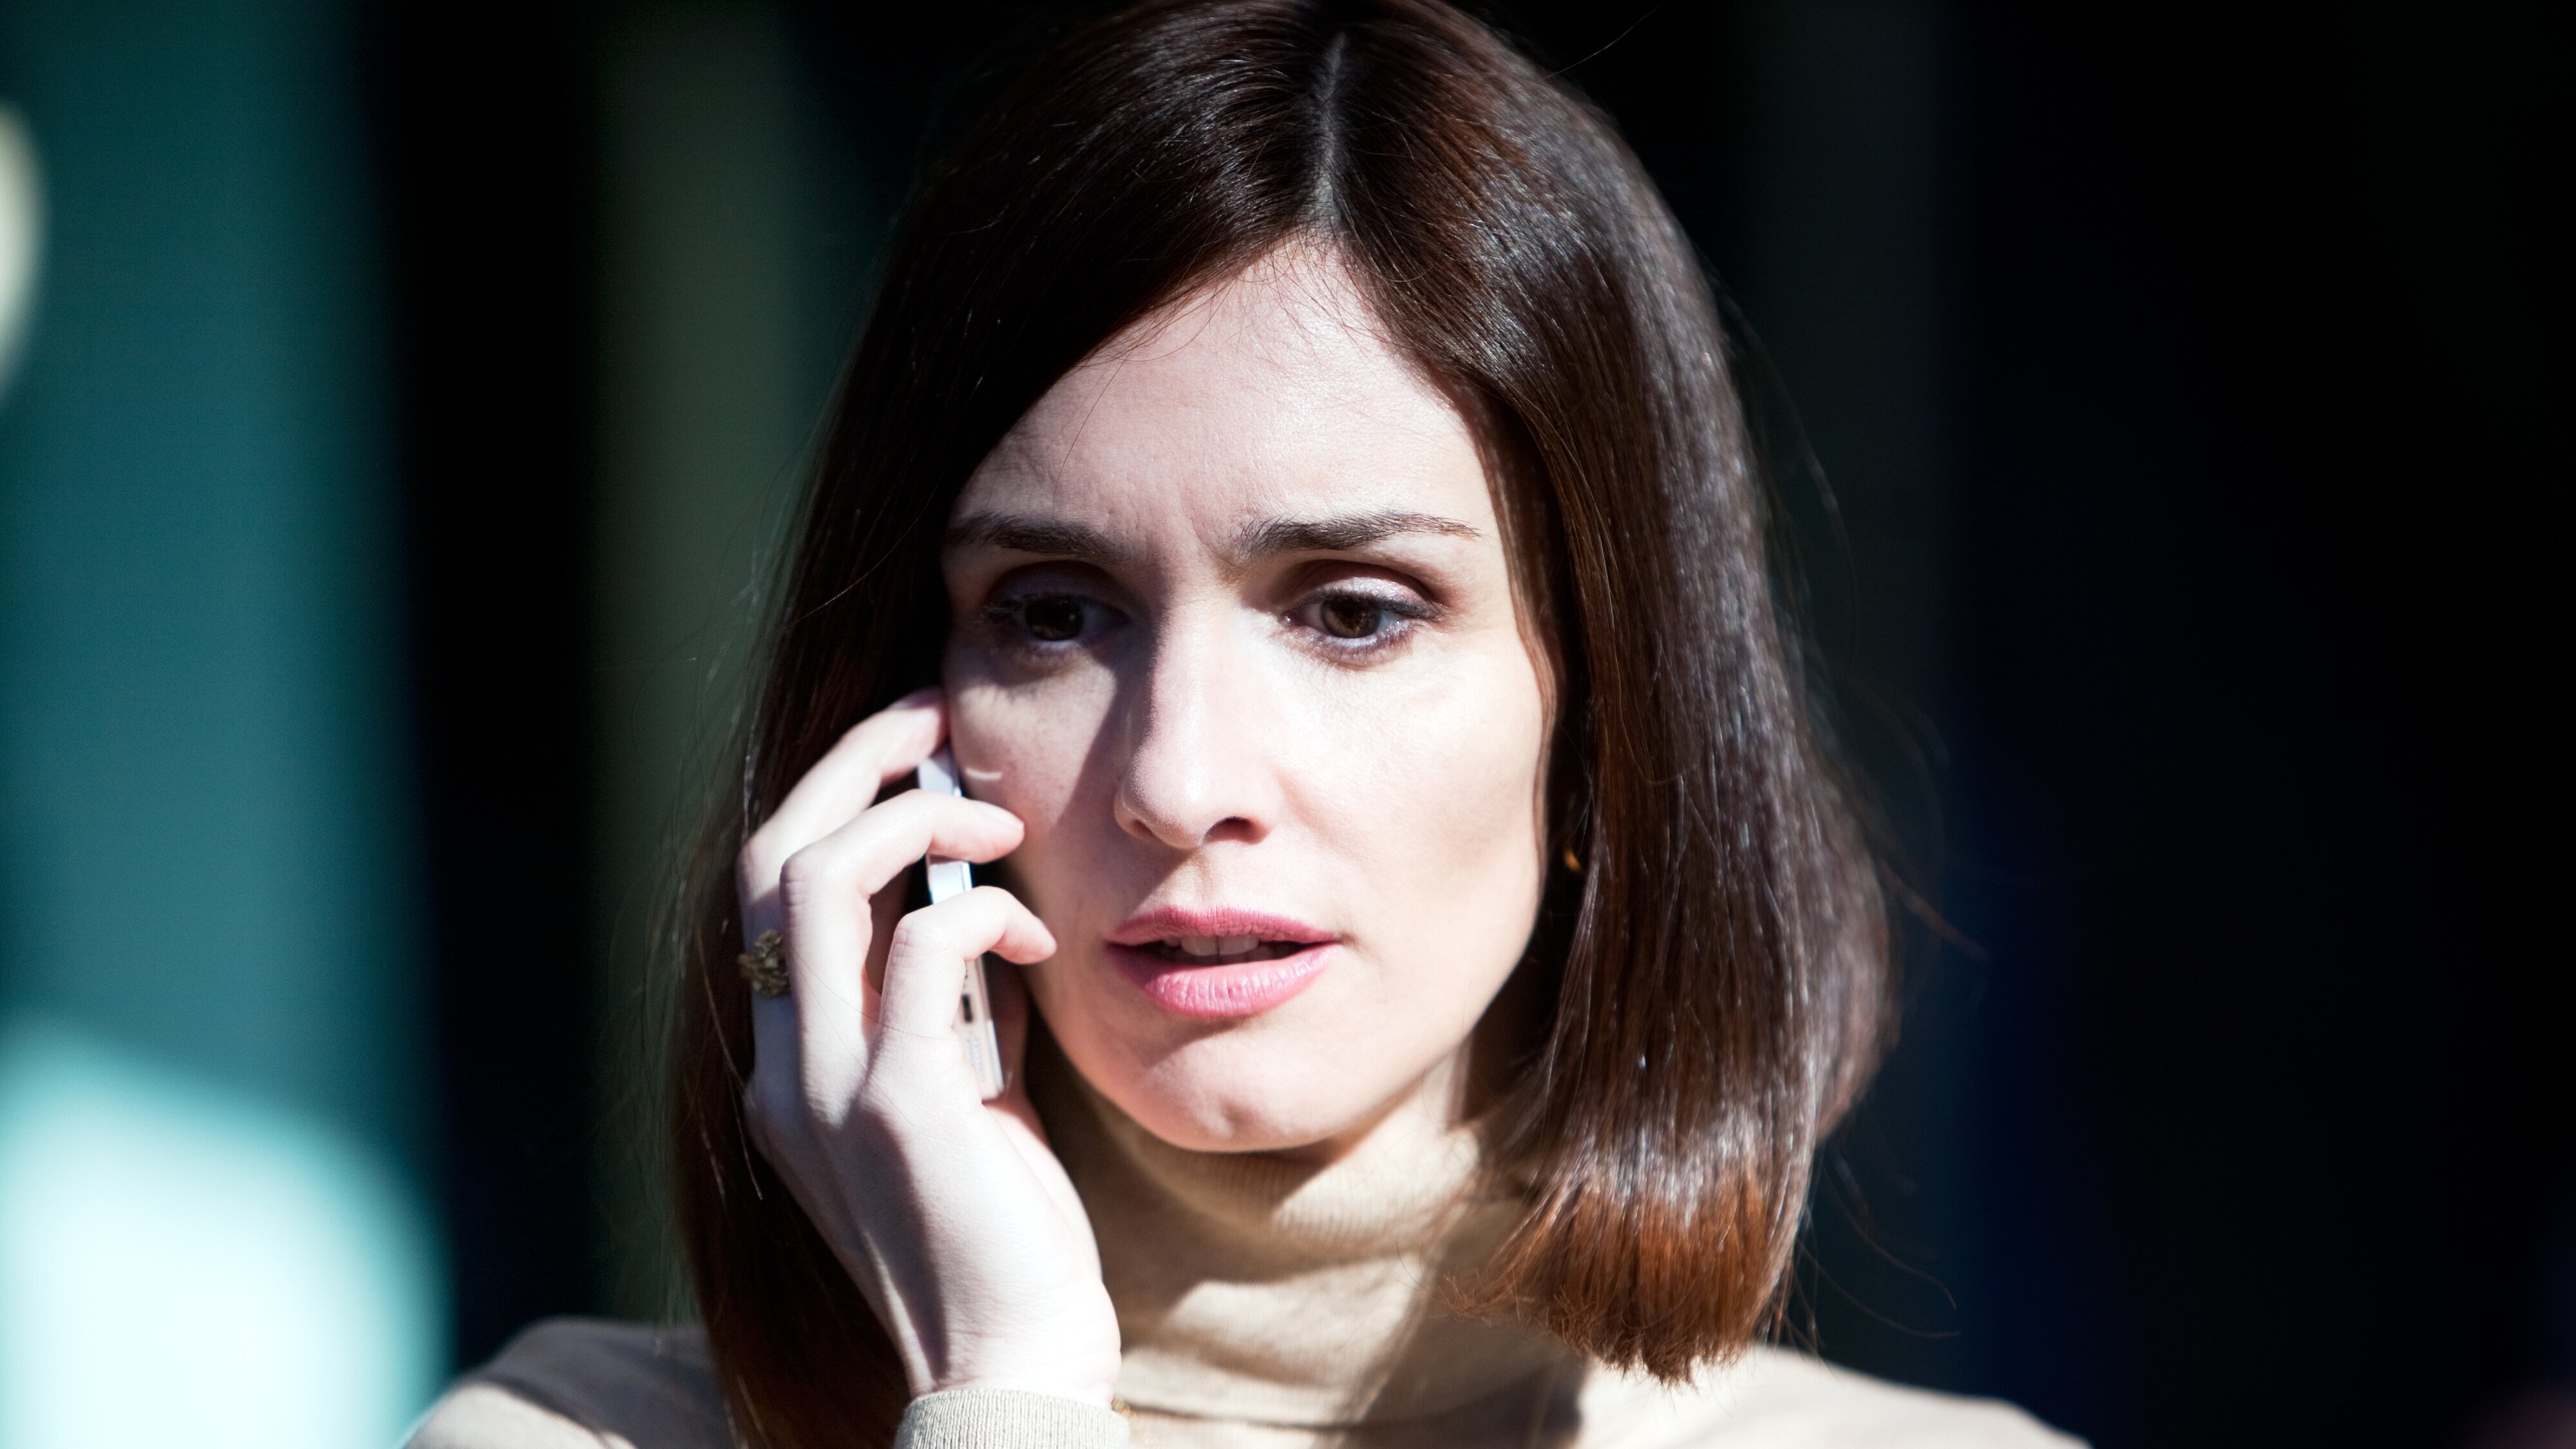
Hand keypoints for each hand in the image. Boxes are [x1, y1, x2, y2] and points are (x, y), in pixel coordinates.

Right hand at [735, 688, 1120, 1405]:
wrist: (1009, 1364)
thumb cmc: (1000, 1233)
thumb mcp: (966, 1093)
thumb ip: (953, 1005)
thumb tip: (979, 905)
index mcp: (786, 1066)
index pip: (769, 892)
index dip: (835, 795)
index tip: (917, 748)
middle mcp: (782, 1069)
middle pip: (771, 858)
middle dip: (855, 765)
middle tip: (939, 717)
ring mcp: (825, 1089)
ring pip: (813, 881)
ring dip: (910, 818)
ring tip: (993, 819)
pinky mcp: (898, 1108)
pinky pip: (922, 950)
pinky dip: (981, 912)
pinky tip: (1033, 936)